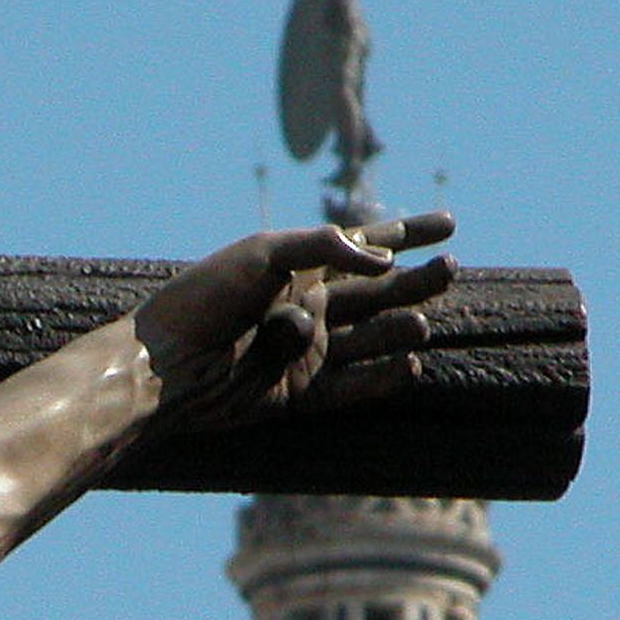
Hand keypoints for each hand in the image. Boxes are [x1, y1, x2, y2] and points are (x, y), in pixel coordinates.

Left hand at [135, 212, 455, 425]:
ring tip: (421, 324)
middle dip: (415, 282)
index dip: (407, 235)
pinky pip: (354, 385)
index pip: (364, 245)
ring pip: (370, 338)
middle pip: (376, 292)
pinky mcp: (302, 393)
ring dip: (399, 328)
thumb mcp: (265, 254)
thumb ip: (325, 247)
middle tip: (450, 273)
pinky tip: (411, 365)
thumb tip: (383, 262)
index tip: (449, 226)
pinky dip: (383, 376)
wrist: (169, 363)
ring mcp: (307, 352)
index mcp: (297, 266)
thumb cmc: (206, 298)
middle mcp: (307, 306)